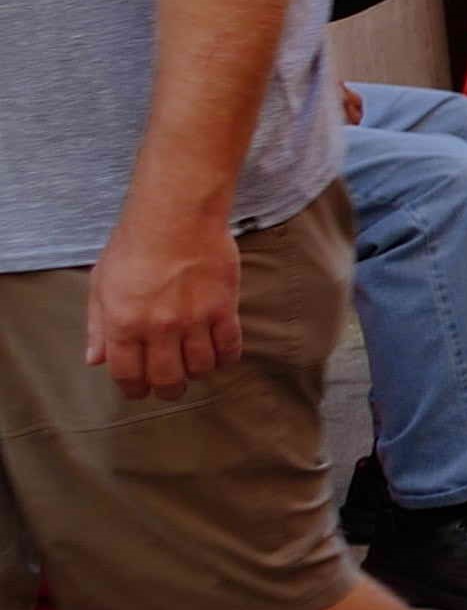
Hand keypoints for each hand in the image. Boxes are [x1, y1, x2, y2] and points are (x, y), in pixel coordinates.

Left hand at [85, 207, 243, 397]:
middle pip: (168, 378)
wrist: (176, 218)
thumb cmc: (132, 248)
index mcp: (123, 324)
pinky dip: (225, 358)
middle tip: (171, 388)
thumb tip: (95, 360)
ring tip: (195, 367)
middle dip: (168, 390)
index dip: (134, 389)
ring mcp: (194, 320)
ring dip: (197, 373)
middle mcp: (158, 328)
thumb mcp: (101, 285)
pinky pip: (229, 347)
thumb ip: (98, 326)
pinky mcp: (224, 309)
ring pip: (201, 367)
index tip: (140, 392)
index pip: (128, 374)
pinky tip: (220, 355)